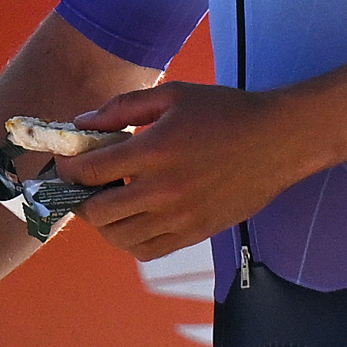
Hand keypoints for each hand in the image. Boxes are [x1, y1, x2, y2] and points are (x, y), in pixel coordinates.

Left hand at [69, 81, 327, 259]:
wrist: (279, 140)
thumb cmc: (224, 111)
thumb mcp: (171, 96)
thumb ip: (121, 108)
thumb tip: (81, 124)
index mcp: (154, 151)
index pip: (88, 171)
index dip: (67, 167)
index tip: (67, 161)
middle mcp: (164, 190)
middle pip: (96, 212)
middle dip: (81, 198)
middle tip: (86, 185)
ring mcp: (180, 217)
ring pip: (118, 237)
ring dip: (104, 221)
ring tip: (110, 201)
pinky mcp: (195, 233)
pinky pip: (146, 251)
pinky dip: (129, 239)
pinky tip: (134, 218)